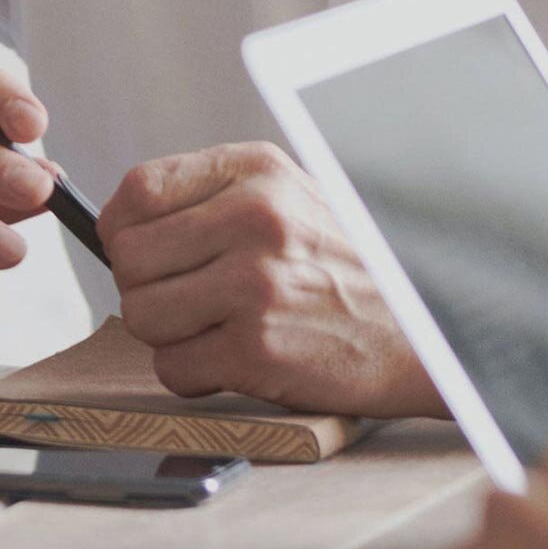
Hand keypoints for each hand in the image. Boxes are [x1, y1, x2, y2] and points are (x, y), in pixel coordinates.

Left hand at [98, 143, 442, 416]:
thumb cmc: (351, 271)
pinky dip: (193, 376)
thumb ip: (213, 202)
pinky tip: (233, 362)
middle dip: (145, 288)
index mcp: (257, 172)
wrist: (424, 332)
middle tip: (186, 302)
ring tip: (214, 331)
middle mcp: (254, 219)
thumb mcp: (291, 200)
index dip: (123, 229)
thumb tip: (123, 227)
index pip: (139, 189)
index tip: (142, 253)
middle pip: (129, 258)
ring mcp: (254, 284)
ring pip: (141, 315)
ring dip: (167, 335)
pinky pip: (173, 367)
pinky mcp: (256, 348)